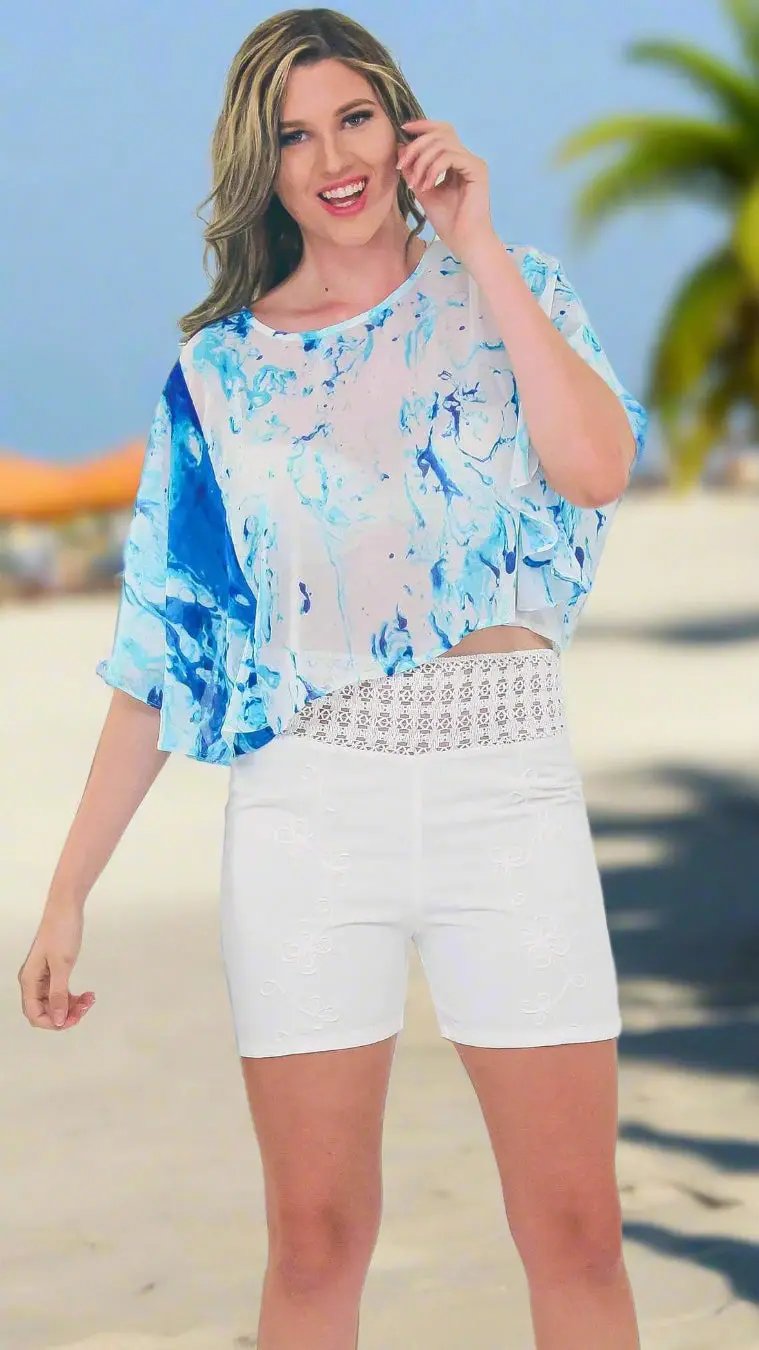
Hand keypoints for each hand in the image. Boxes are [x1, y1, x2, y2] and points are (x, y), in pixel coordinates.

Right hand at [18, 897, 95, 1030]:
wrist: (66, 908)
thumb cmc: (61, 932)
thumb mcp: (62, 965)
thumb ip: (59, 994)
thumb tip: (59, 1020)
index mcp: (30, 981)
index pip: (35, 1014)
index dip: (53, 1022)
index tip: (74, 1018)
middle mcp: (33, 981)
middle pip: (45, 1011)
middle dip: (66, 1014)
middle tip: (86, 1007)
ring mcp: (43, 977)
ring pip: (55, 1003)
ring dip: (72, 1006)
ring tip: (90, 999)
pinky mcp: (53, 971)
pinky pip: (61, 992)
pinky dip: (73, 997)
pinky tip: (87, 995)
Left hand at [396, 118, 497, 264]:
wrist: (464, 241)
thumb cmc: (448, 222)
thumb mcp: (423, 191)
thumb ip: (414, 170)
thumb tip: (401, 148)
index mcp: (456, 161)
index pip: (440, 132)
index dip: (422, 126)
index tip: (402, 131)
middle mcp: (466, 157)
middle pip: (440, 133)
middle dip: (417, 146)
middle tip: (402, 165)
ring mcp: (473, 162)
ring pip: (443, 143)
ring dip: (422, 161)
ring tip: (416, 183)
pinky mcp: (477, 169)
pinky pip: (450, 156)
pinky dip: (434, 169)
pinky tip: (428, 186)